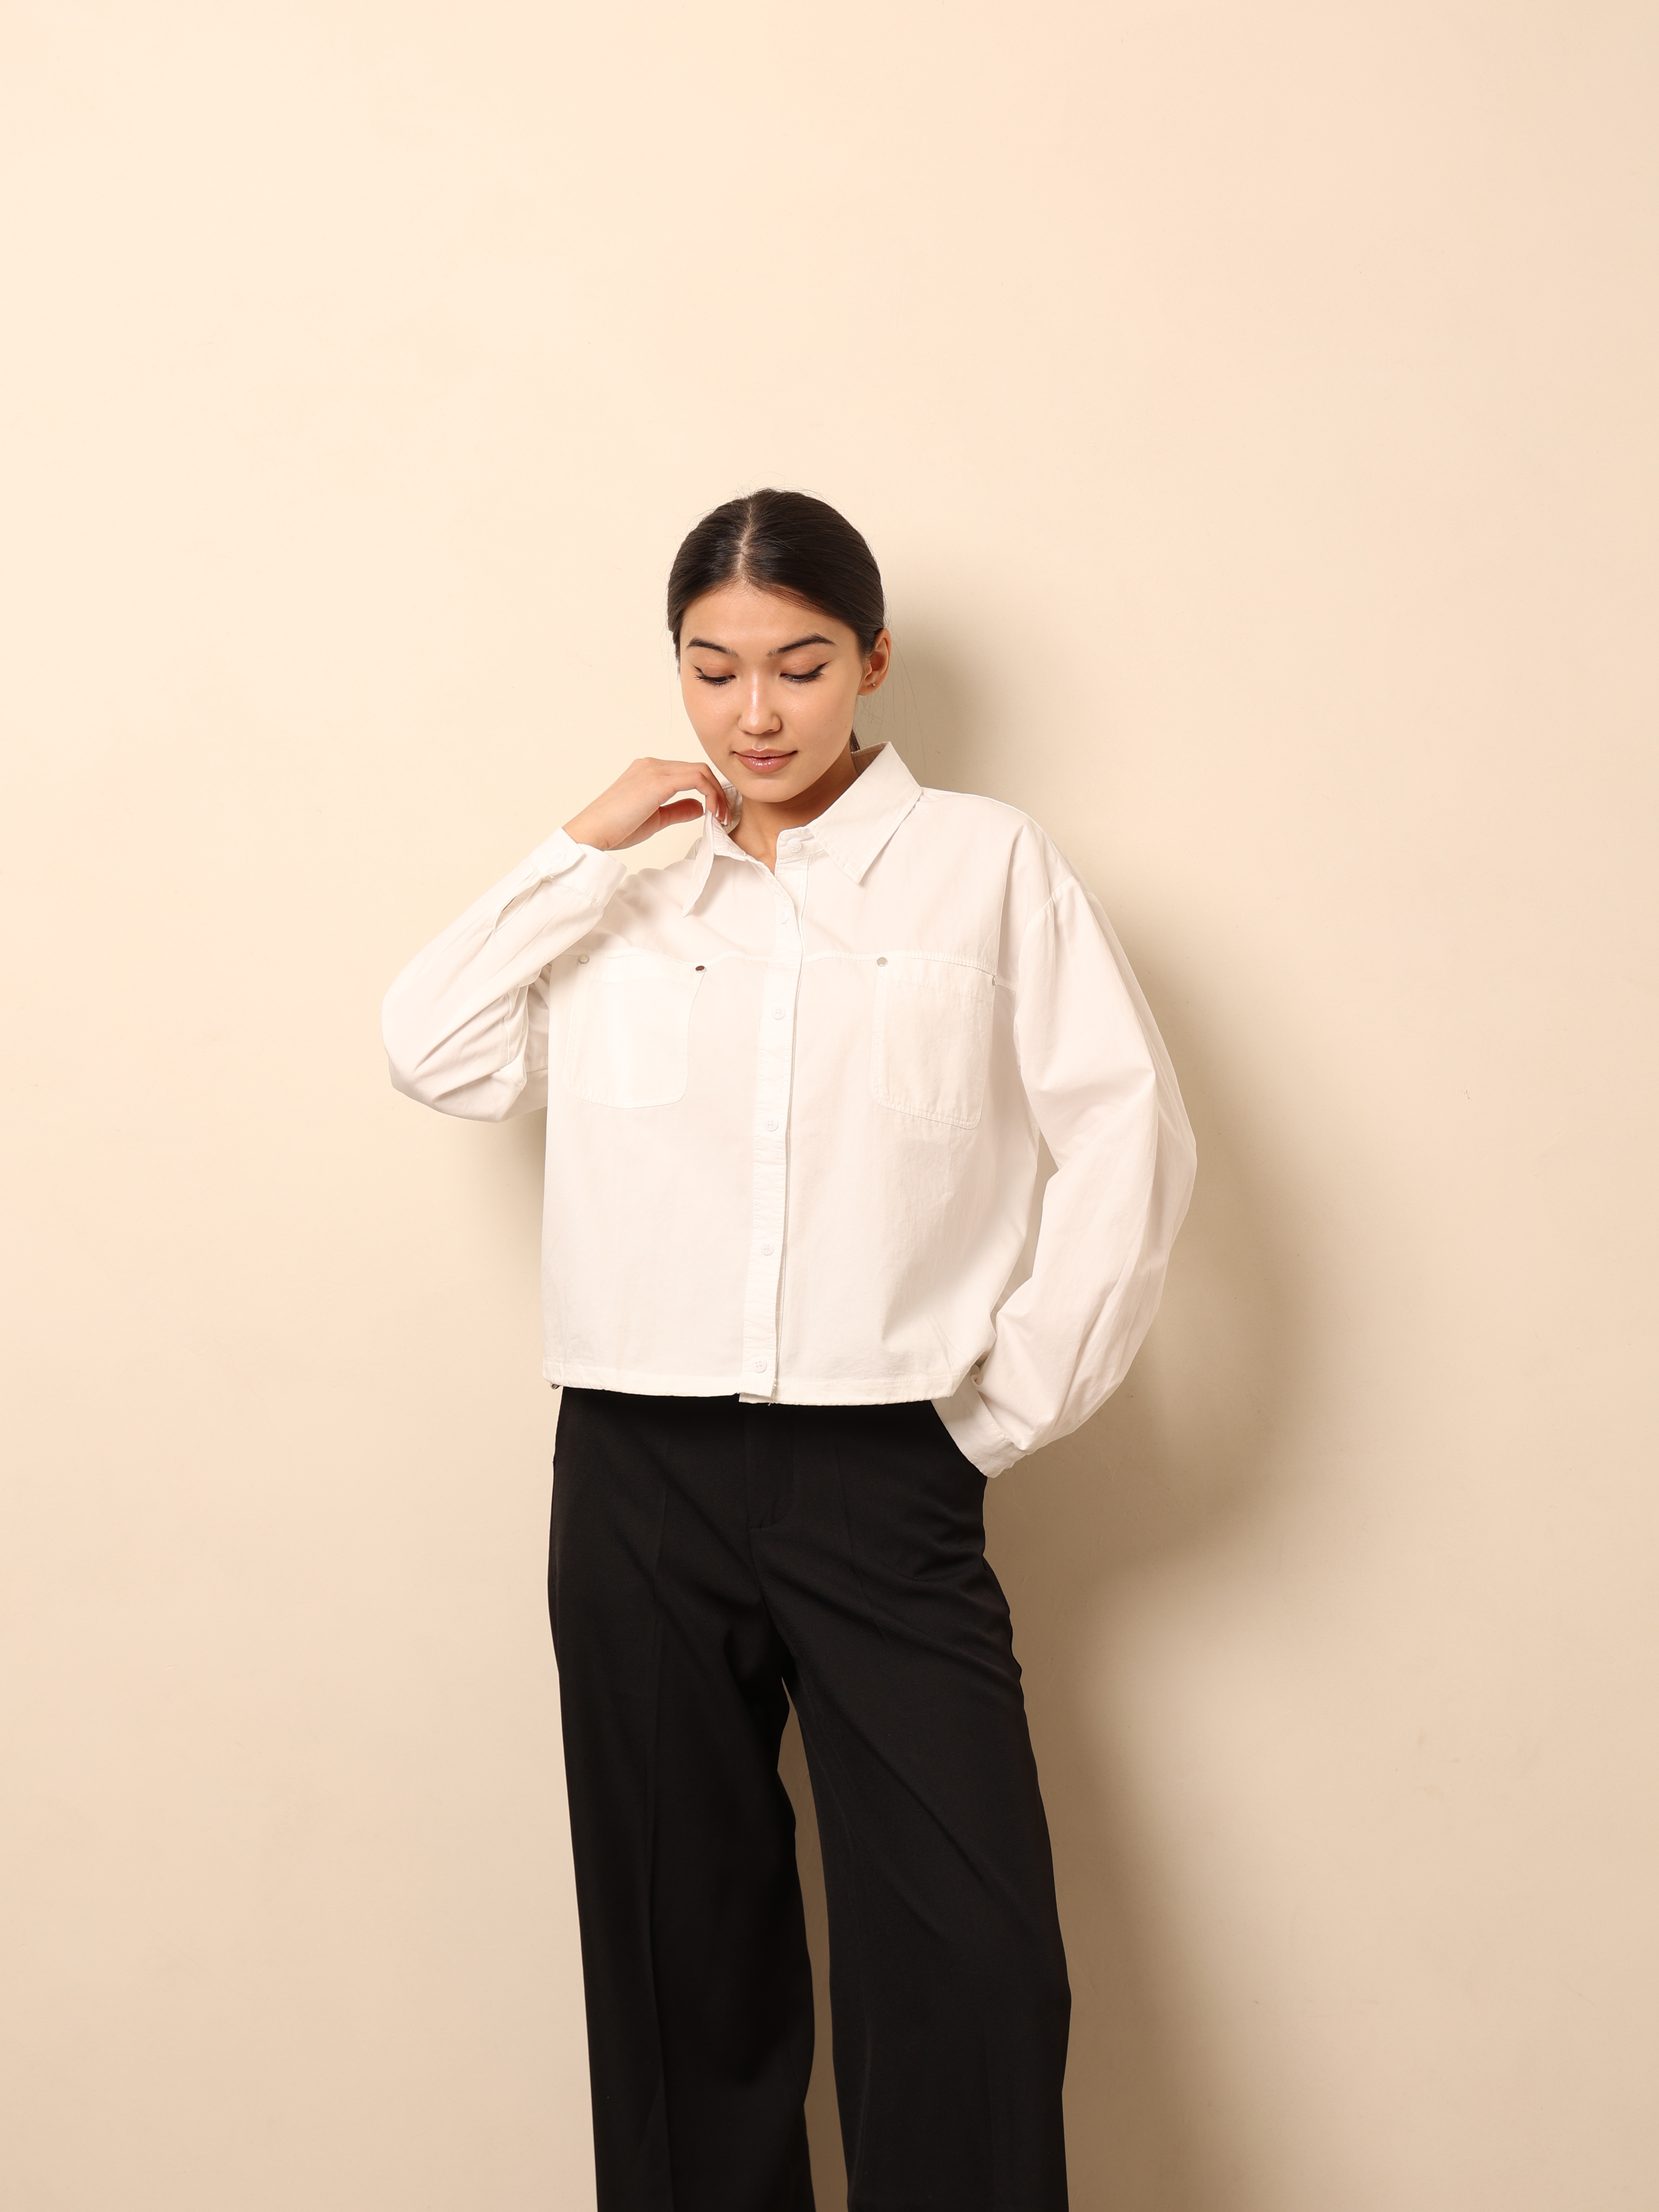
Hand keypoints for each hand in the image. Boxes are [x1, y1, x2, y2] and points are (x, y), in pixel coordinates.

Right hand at [563, 757, 729, 851]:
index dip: (709, 790)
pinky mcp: (657, 781)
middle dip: (717, 791)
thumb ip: (677, 809)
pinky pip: (696, 779)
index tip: (717, 812)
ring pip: (700, 771)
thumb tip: (699, 806)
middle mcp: (652, 765)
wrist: (592, 833)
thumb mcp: (655, 818)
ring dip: (716, 793)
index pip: (689, 773)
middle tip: (724, 815)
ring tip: (721, 817)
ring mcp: (654, 770)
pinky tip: (712, 812)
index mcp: (649, 771)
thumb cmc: (616, 828)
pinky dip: (710, 794)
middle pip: (698, 769)